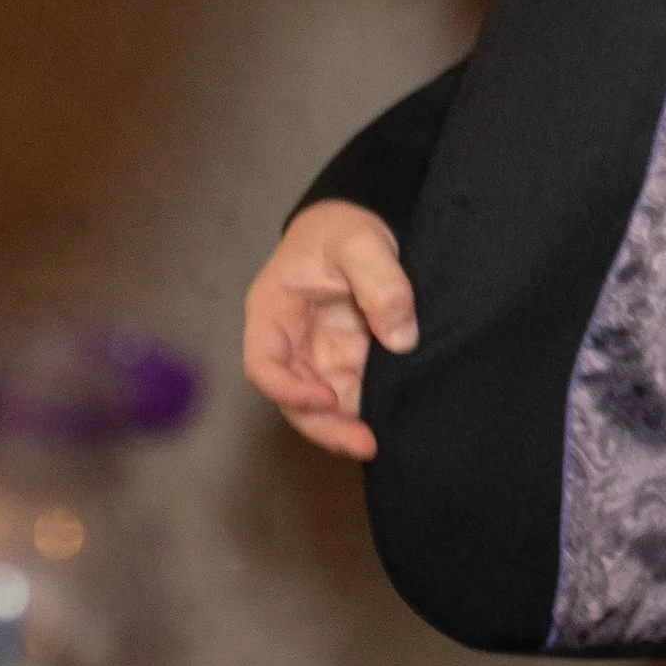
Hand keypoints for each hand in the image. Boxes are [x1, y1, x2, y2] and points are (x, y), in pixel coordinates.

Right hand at [243, 200, 416, 458]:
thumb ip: (381, 284)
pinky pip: (350, 395)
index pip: (264, 364)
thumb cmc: (343, 227)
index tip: (325, 399)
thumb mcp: (361, 243)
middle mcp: (290, 343)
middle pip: (293, 398)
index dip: (288, 390)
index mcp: (273, 311)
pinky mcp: (346, 361)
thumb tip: (401, 339)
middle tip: (363, 443)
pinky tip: (387, 426)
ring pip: (322, 406)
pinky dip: (364, 414)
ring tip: (375, 445)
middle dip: (324, 426)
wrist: (358, 220)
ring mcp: (318, 355)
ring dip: (345, 428)